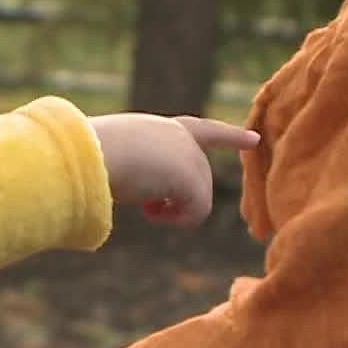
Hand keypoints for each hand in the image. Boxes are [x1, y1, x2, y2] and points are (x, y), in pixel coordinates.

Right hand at [88, 113, 259, 227]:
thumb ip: (143, 171)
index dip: (229, 137)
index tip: (253, 140)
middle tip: (144, 204)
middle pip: (195, 182)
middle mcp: (183, 138)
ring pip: (196, 199)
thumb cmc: (94, 157)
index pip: (204, 130)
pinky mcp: (194, 179)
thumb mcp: (121, 159)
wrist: (95, 153)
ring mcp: (191, 156)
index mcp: (164, 128)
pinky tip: (150, 211)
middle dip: (175, 199)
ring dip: (169, 210)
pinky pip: (196, 214)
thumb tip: (149, 198)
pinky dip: (173, 219)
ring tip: (142, 205)